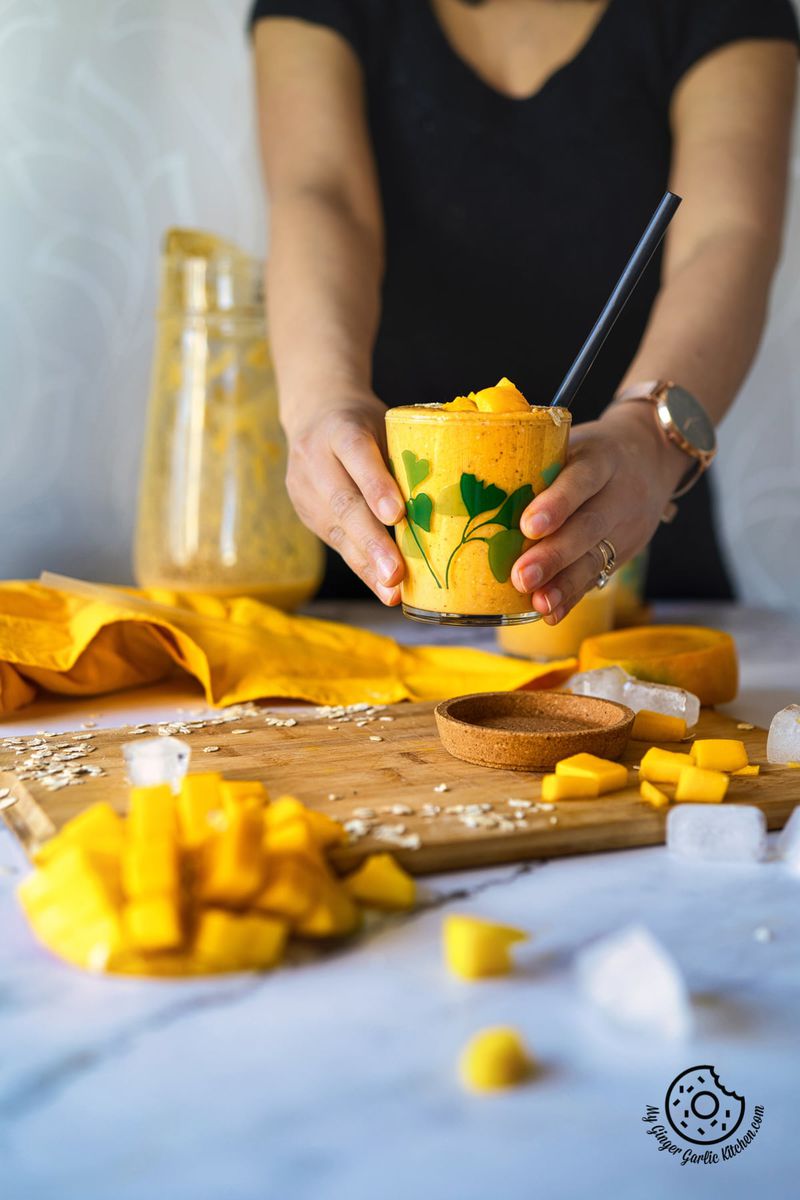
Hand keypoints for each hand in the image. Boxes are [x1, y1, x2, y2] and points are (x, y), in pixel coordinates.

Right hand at [283, 390, 405, 603]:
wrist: (314, 413)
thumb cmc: (366, 423)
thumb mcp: (387, 425)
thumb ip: (405, 458)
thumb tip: (454, 503)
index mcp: (340, 426)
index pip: (356, 452)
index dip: (376, 485)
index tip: (397, 515)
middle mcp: (314, 456)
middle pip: (343, 502)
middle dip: (372, 541)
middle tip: (395, 573)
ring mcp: (303, 486)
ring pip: (336, 529)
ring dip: (367, 564)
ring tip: (392, 591)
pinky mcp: (304, 511)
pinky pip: (335, 542)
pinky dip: (361, 566)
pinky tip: (382, 586)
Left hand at [511, 403, 688, 622]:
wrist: (653, 457)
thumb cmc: (592, 451)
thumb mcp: (574, 442)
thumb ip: (535, 459)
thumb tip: (465, 481)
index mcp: (602, 458)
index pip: (582, 479)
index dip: (557, 503)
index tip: (527, 525)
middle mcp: (619, 493)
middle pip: (588, 526)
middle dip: (553, 555)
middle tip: (520, 576)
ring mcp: (625, 527)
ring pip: (594, 557)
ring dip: (563, 584)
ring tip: (537, 603)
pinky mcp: (622, 552)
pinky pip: (597, 577)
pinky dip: (572, 597)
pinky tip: (550, 614)